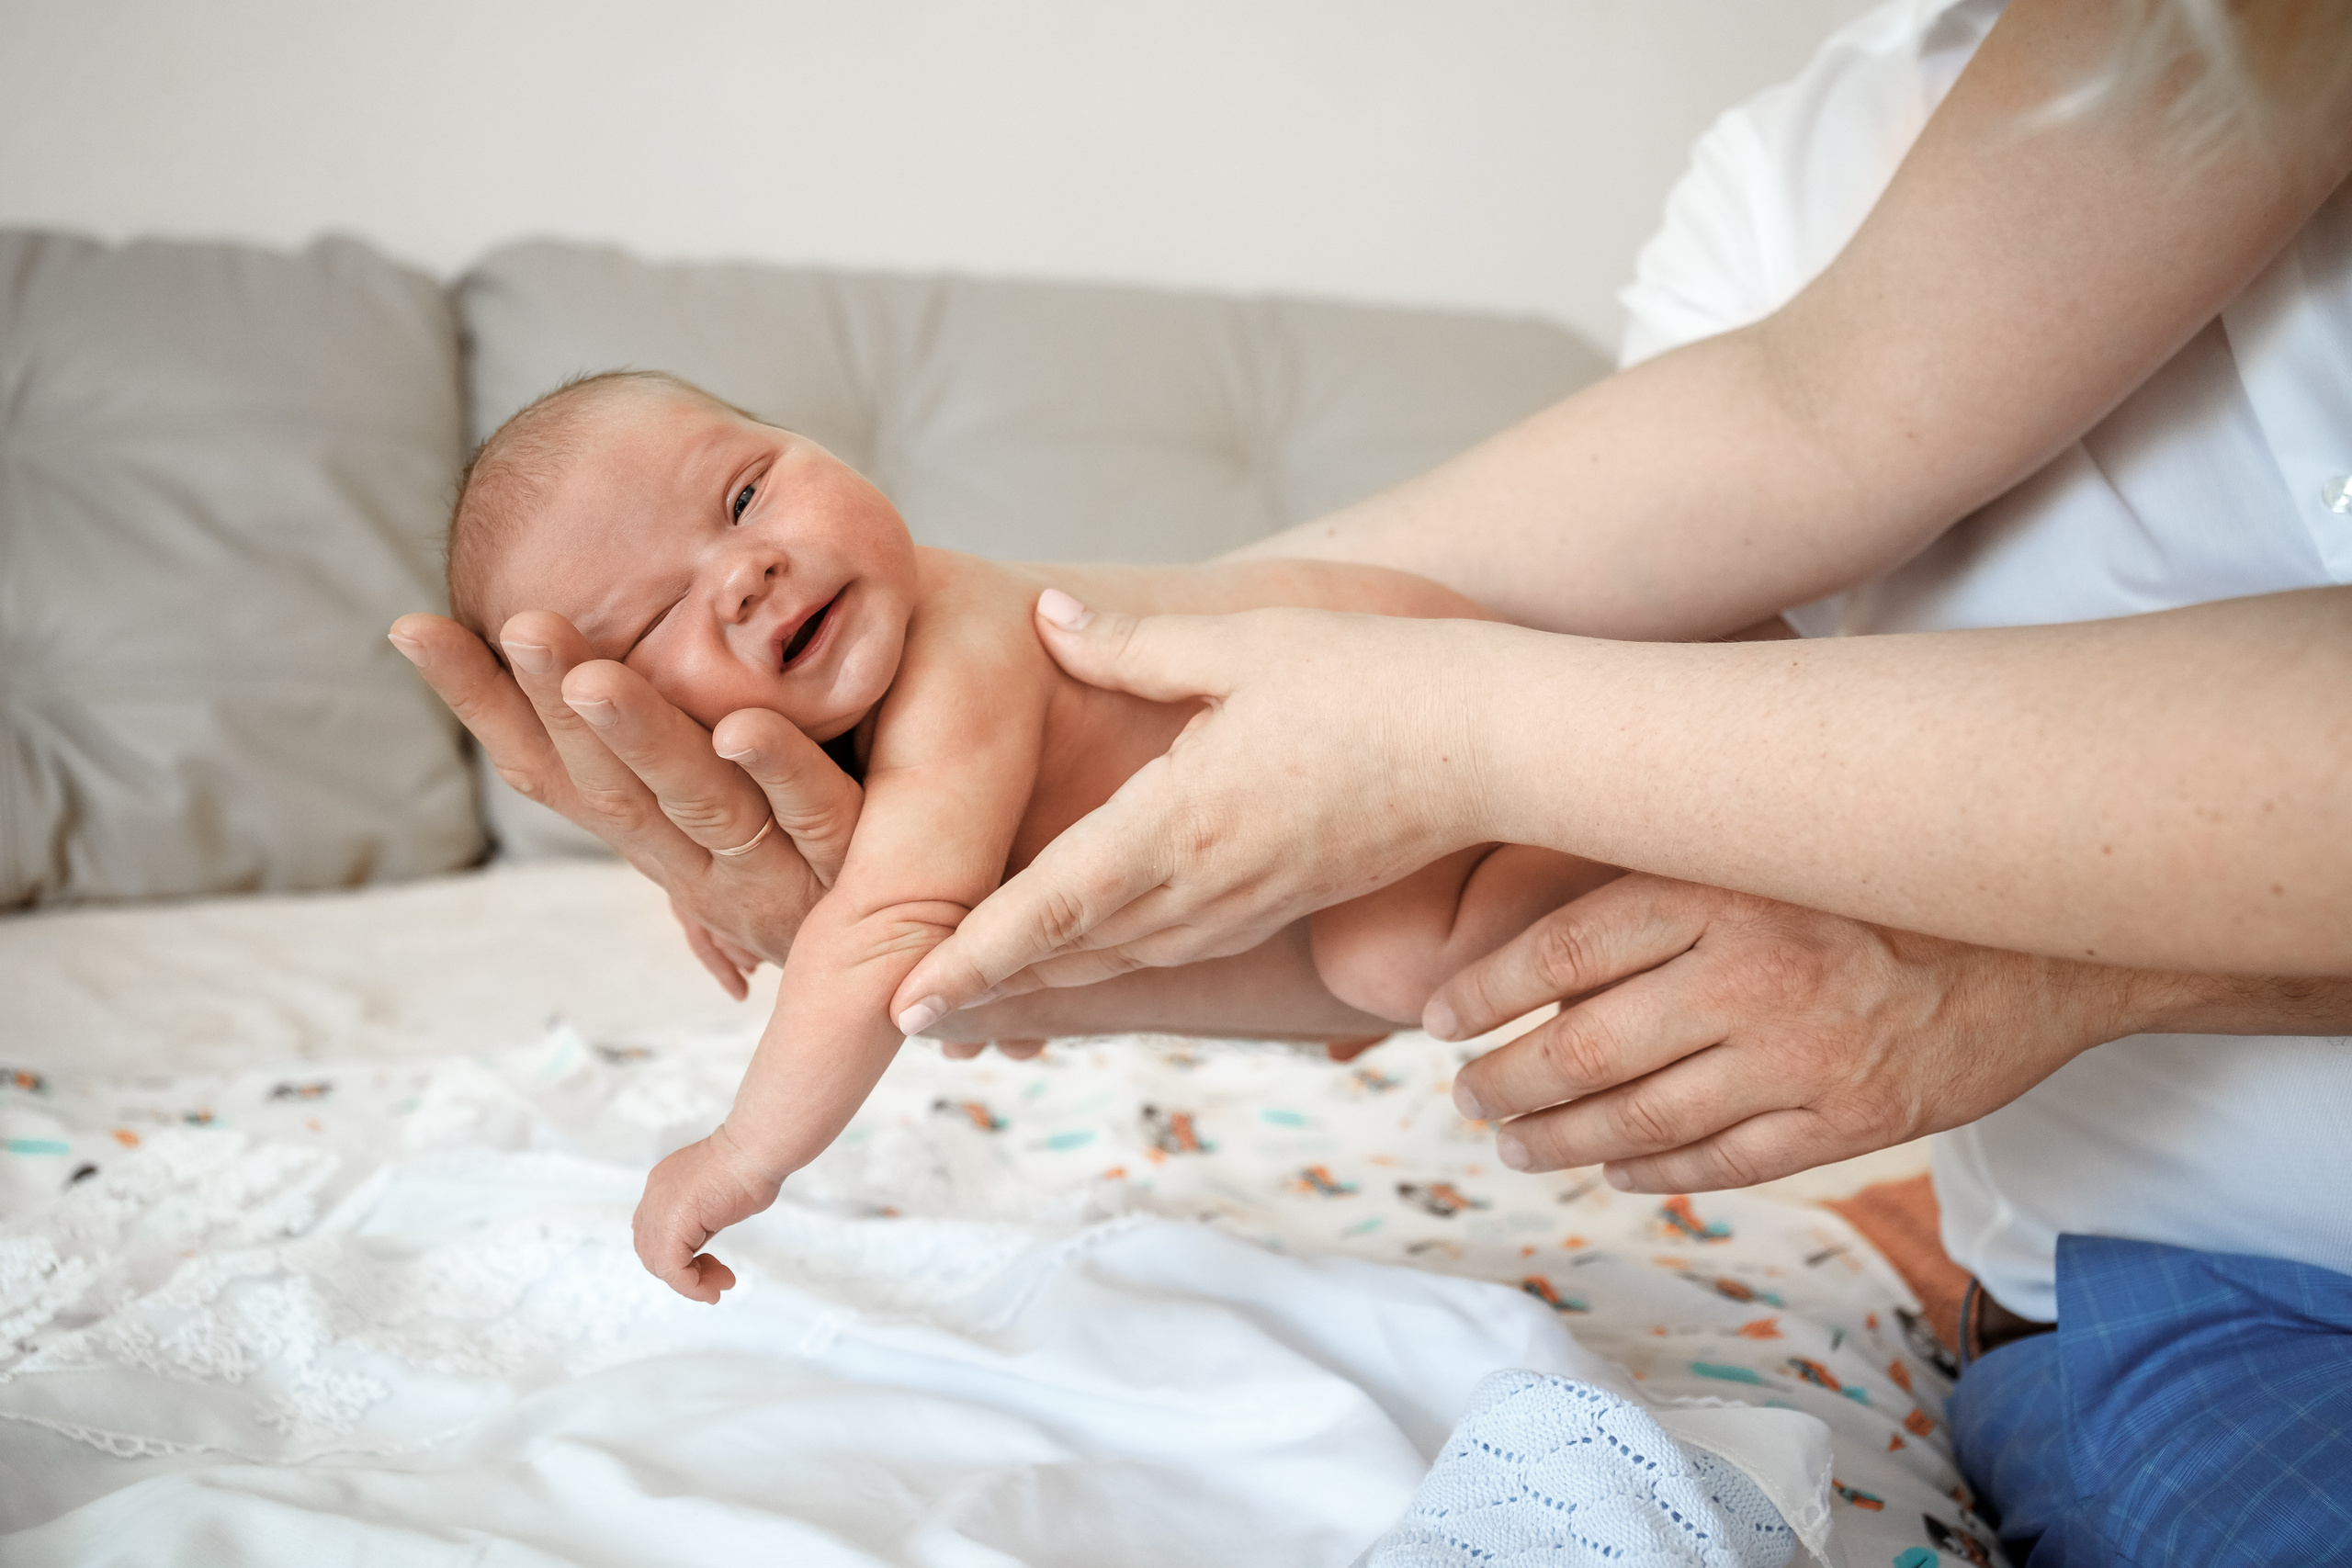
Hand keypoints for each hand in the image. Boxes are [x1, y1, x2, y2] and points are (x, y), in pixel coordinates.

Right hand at [390, 610, 861, 991]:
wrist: (949, 965)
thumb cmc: (845, 856)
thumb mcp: (751, 811)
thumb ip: (689, 773)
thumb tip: (608, 689)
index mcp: (665, 839)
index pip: (555, 770)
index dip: (484, 706)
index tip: (410, 627)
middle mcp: (704, 864)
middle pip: (608, 786)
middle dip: (548, 706)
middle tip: (514, 623)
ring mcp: (780, 871)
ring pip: (699, 801)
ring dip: (641, 735)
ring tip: (588, 672)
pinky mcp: (865, 867)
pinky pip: (818, 815)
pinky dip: (779, 769)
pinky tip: (743, 725)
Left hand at [632, 1124, 784, 1302]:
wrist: (755, 1150)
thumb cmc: (752, 1164)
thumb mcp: (718, 1193)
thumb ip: (704, 1212)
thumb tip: (710, 1225)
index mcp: (664, 1185)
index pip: (656, 1232)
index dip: (680, 1255)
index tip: (714, 1264)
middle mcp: (655, 1196)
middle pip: (652, 1251)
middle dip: (684, 1271)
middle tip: (718, 1278)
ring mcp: (659, 1210)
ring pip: (659, 1264)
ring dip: (690, 1282)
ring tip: (719, 1284)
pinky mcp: (671, 1227)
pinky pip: (672, 1270)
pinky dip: (691, 1287)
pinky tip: (713, 1289)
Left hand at [889, 590, 1498, 1032]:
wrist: (1494, 745)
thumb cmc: (1374, 681)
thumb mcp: (1243, 643)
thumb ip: (1133, 643)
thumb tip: (1047, 616)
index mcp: (1181, 821)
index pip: (1052, 906)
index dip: (972, 957)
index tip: (906, 999)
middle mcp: (1207, 883)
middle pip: (1072, 951)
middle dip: (986, 986)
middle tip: (907, 1013)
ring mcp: (1248, 903)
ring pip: (1122, 958)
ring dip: (1045, 982)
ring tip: (975, 1000)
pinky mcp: (1282, 903)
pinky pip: (1176, 948)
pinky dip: (1113, 962)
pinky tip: (1087, 956)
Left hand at [1430, 874, 2144, 1191]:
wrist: (2052, 923)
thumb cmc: (1885, 868)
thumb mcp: (1767, 835)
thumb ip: (1669, 866)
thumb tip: (1545, 913)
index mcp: (1717, 885)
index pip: (1559, 952)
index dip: (1481, 992)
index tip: (1436, 1018)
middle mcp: (1750, 972)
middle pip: (1582, 1047)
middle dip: (1504, 1081)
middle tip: (1465, 1095)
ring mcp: (1803, 1055)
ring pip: (1641, 1119)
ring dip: (1561, 1139)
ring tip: (1513, 1142)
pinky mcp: (1853, 1119)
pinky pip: (1724, 1161)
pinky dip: (1655, 1172)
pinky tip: (1614, 1170)